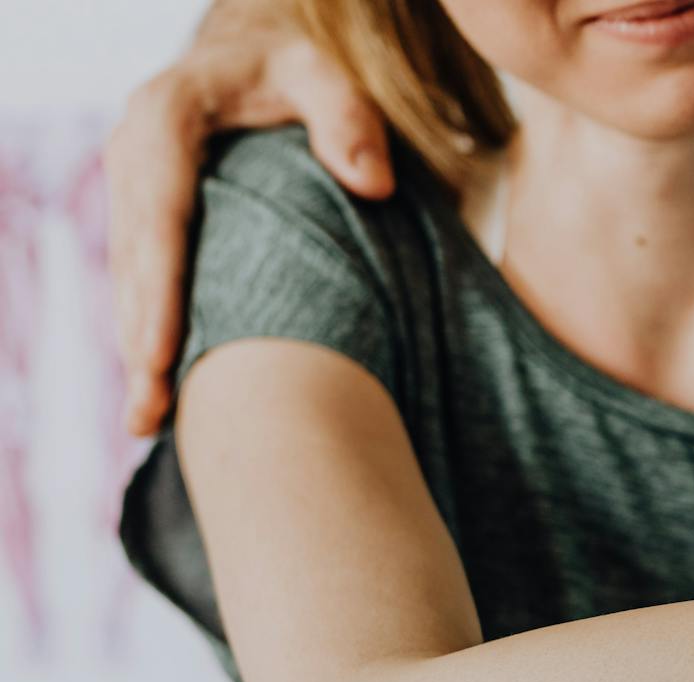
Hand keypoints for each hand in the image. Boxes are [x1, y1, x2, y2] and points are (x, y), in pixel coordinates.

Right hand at [107, 3, 391, 436]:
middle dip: (139, 338)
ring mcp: (136, 192)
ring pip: (131, 281)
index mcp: (166, 116)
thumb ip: (350, 119)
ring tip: (148, 423)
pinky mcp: (150, 221)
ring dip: (136, 352)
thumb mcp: (325, 74)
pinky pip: (145, 285)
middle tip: (152, 412)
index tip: (161, 352)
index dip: (157, 285)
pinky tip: (162, 397)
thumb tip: (374, 183)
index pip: (158, 210)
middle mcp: (135, 157)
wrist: (256, 58)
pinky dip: (150, 337)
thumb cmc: (297, 69)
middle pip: (134, 260)